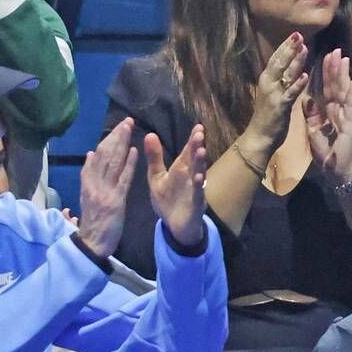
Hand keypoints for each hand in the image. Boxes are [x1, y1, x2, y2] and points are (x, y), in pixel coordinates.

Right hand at [74, 118, 139, 259]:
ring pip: (113, 163)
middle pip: (106, 156)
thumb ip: (88, 176)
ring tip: (129, 129)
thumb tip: (90, 154)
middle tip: (126, 121)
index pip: (98, 157)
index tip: (116, 128)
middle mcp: (94, 184)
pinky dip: (128, 165)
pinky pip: (122, 180)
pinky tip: (134, 151)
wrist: (91, 245)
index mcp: (87, 183)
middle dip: (116, 137)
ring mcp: (104, 192)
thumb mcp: (86, 197)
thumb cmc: (91, 222)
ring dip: (121, 144)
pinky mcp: (115, 202)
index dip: (107, 141)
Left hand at [145, 126, 207, 249]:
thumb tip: (150, 134)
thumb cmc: (167, 199)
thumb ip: (154, 157)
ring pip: (199, 175)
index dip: (192, 140)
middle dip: (197, 147)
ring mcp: (194, 190)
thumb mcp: (157, 177)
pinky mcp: (194, 204)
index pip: (187, 151)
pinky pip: (197, 194)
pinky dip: (198, 186)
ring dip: (200, 164)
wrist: (173, 225)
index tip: (198, 126)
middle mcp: (190, 177)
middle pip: (194, 160)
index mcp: (181, 169)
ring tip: (201, 151)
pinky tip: (198, 178)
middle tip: (199, 133)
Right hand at [243, 33, 310, 156]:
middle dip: (289, 48)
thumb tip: (287, 68)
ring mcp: (273, 95)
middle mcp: (267, 84)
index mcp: (266, 81)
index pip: (276, 59)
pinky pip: (290, 93)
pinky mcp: (280, 106)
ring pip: (285, 74)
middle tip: (299, 35)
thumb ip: (278, 81)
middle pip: (279, 62)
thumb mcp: (271, 95)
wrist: (259, 137)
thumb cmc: (266, 117)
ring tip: (304, 48)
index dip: (285, 46)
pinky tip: (306, 76)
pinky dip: (298, 84)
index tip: (295, 34)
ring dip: (295, 61)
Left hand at [302, 49, 351, 188]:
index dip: (324, 73)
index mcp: (329, 111)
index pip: (326, 88)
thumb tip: (305, 99)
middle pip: (336, 85)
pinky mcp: (351, 123)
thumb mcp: (314, 131)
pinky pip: (351, 106)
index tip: (323, 57)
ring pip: (344, 91)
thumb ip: (311, 115)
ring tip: (343, 58)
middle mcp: (339, 110)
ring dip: (343, 74)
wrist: (337, 170)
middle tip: (335, 49)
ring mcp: (347, 115)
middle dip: (334, 68)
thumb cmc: (327, 153)